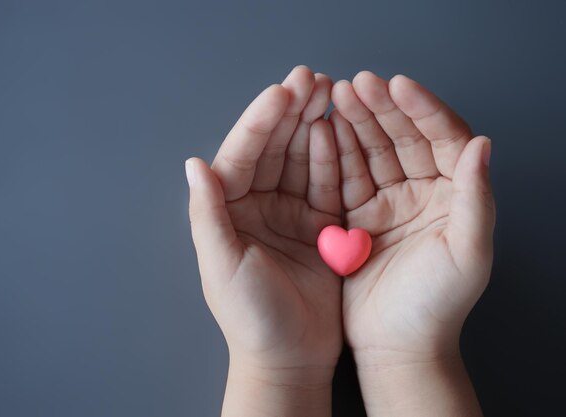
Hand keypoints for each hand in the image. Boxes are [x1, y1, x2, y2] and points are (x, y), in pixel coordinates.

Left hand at [187, 66, 342, 379]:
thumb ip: (207, 214)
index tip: (280, 92)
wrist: (291, 357)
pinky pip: (328, 183)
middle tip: (310, 78)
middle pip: (274, 149)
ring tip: (328, 92)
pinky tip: (337, 131)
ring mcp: (291, 213)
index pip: (242, 156)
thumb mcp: (222, 265)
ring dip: (313, 125)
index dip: (260, 123)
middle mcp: (258, 206)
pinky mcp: (321, 225)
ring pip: (302, 159)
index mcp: (229, 211)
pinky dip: (334, 158)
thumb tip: (194, 164)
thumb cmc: (251, 318)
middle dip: (290, 112)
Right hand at [330, 71, 494, 365]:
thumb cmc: (437, 305)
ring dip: (355, 123)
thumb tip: (482, 145)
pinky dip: (335, 153)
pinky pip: (346, 177)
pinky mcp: (358, 216)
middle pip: (403, 138)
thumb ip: (477, 198)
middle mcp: (422, 192)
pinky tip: (324, 129)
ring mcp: (388, 202)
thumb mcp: (468, 252)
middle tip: (357, 83)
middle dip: (381, 108)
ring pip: (372, 151)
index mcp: (453, 195)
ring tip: (336, 96)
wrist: (396, 344)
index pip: (442, 139)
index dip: (422, 109)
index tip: (398, 85)